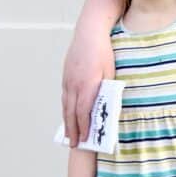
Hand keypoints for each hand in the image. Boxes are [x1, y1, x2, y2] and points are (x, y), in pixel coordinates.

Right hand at [62, 30, 114, 146]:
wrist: (89, 32)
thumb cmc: (104, 51)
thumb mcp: (110, 72)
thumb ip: (107, 90)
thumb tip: (106, 108)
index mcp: (88, 84)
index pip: (84, 111)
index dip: (84, 127)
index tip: (84, 140)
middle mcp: (74, 84)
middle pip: (71, 112)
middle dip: (73, 130)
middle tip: (73, 144)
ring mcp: (68, 80)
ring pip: (66, 105)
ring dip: (67, 121)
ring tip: (69, 134)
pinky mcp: (66, 75)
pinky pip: (65, 96)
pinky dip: (66, 108)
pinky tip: (68, 114)